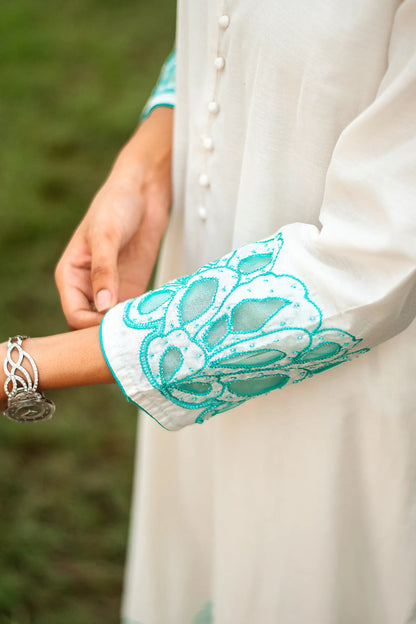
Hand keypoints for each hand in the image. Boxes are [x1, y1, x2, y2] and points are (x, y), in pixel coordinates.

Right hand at [55, 107, 172, 329]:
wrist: (143, 192)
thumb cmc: (116, 206)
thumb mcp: (106, 236)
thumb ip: (104, 271)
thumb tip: (103, 306)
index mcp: (70, 276)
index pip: (74, 316)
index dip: (91, 327)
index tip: (116, 329)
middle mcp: (88, 288)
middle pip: (91, 326)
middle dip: (109, 333)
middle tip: (133, 337)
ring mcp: (112, 290)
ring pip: (113, 323)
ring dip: (128, 328)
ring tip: (148, 330)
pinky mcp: (132, 288)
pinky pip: (133, 312)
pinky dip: (142, 319)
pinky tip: (158, 319)